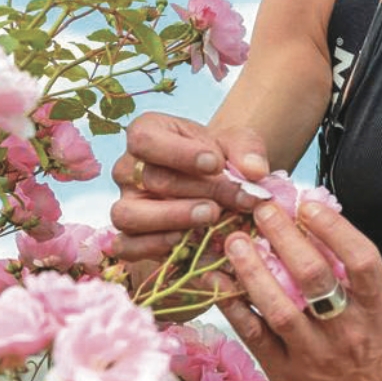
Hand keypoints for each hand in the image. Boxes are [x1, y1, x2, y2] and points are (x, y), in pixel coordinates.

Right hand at [109, 112, 268, 261]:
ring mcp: (126, 203)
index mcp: (146, 133)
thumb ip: (247, 151)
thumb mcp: (238, 144)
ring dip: (173, 217)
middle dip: (199, 190)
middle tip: (236, 198)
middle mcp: (128, 168)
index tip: (216, 163)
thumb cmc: (220, 157)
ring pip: (129, 214)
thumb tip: (254, 171)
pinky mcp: (128, 237)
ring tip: (211, 215)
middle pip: (151, 179)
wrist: (217, 185)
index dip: (179, 153)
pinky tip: (185, 241)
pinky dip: (153, 247)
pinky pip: (127, 246)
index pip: (145, 139)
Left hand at [216, 200, 381, 380]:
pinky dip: (234, 307)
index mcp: (375, 306)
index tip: (307, 206)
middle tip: (261, 210)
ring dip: (252, 271)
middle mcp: (347, 330)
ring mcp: (315, 354)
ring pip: (280, 309)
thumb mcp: (380, 300)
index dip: (334, 229)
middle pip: (314, 278)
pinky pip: (255, 336)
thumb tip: (314, 218)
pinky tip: (218, 282)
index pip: (360, 260)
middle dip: (284, 238)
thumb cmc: (374, 339)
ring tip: (233, 242)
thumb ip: (354, 265)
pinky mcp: (287, 374)